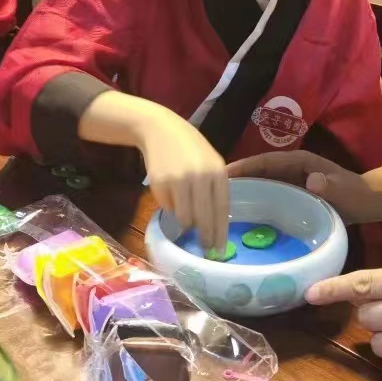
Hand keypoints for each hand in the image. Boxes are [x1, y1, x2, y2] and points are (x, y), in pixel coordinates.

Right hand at [137, 109, 228, 252]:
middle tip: (206, 249)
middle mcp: (199, 177)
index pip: (221, 209)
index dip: (220, 232)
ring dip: (186, 220)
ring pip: (185, 217)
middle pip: (204, 218)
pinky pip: (168, 208)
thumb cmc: (190, 148)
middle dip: (205, 237)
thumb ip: (215, 187)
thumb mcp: (211, 161)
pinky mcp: (160, 184)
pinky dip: (171, 207)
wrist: (160, 130)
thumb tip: (216, 223)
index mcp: (217, 171)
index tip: (220, 250)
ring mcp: (179, 180)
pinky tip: (171, 191)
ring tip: (185, 208)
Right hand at [228, 150, 373, 223]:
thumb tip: (312, 181)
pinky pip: (269, 193)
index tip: (221, 175)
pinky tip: (242, 214)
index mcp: (299, 161)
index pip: (265, 161)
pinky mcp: (292, 192)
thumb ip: (330, 187)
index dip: (243, 167)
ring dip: (243, 189)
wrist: (369, 202)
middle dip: (236, 178)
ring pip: (261, 181)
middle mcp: (291, 167)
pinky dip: (255, 199)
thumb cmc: (356, 195)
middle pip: (258, 170)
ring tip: (218, 204)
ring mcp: (291, 179)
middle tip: (209, 191)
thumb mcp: (344, 191)